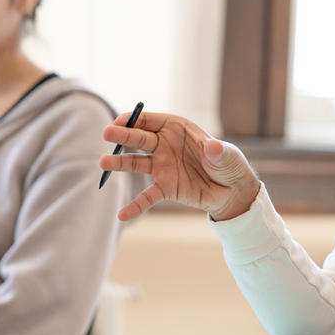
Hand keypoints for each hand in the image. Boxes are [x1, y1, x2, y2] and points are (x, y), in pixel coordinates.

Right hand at [99, 111, 260, 221]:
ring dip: (120, 163)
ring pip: (136, 163)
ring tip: (103, 163)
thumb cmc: (228, 165)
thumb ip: (218, 152)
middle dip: (123, 135)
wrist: (231, 191)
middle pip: (140, 138)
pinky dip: (135, 206)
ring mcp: (162, 167)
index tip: (121, 120)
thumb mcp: (227, 157)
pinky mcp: (165, 188)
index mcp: (178, 130)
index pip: (153, 121)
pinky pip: (147, 198)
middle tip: (106, 133)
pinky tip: (122, 215)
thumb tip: (213, 146)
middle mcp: (165, 146)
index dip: (136, 119)